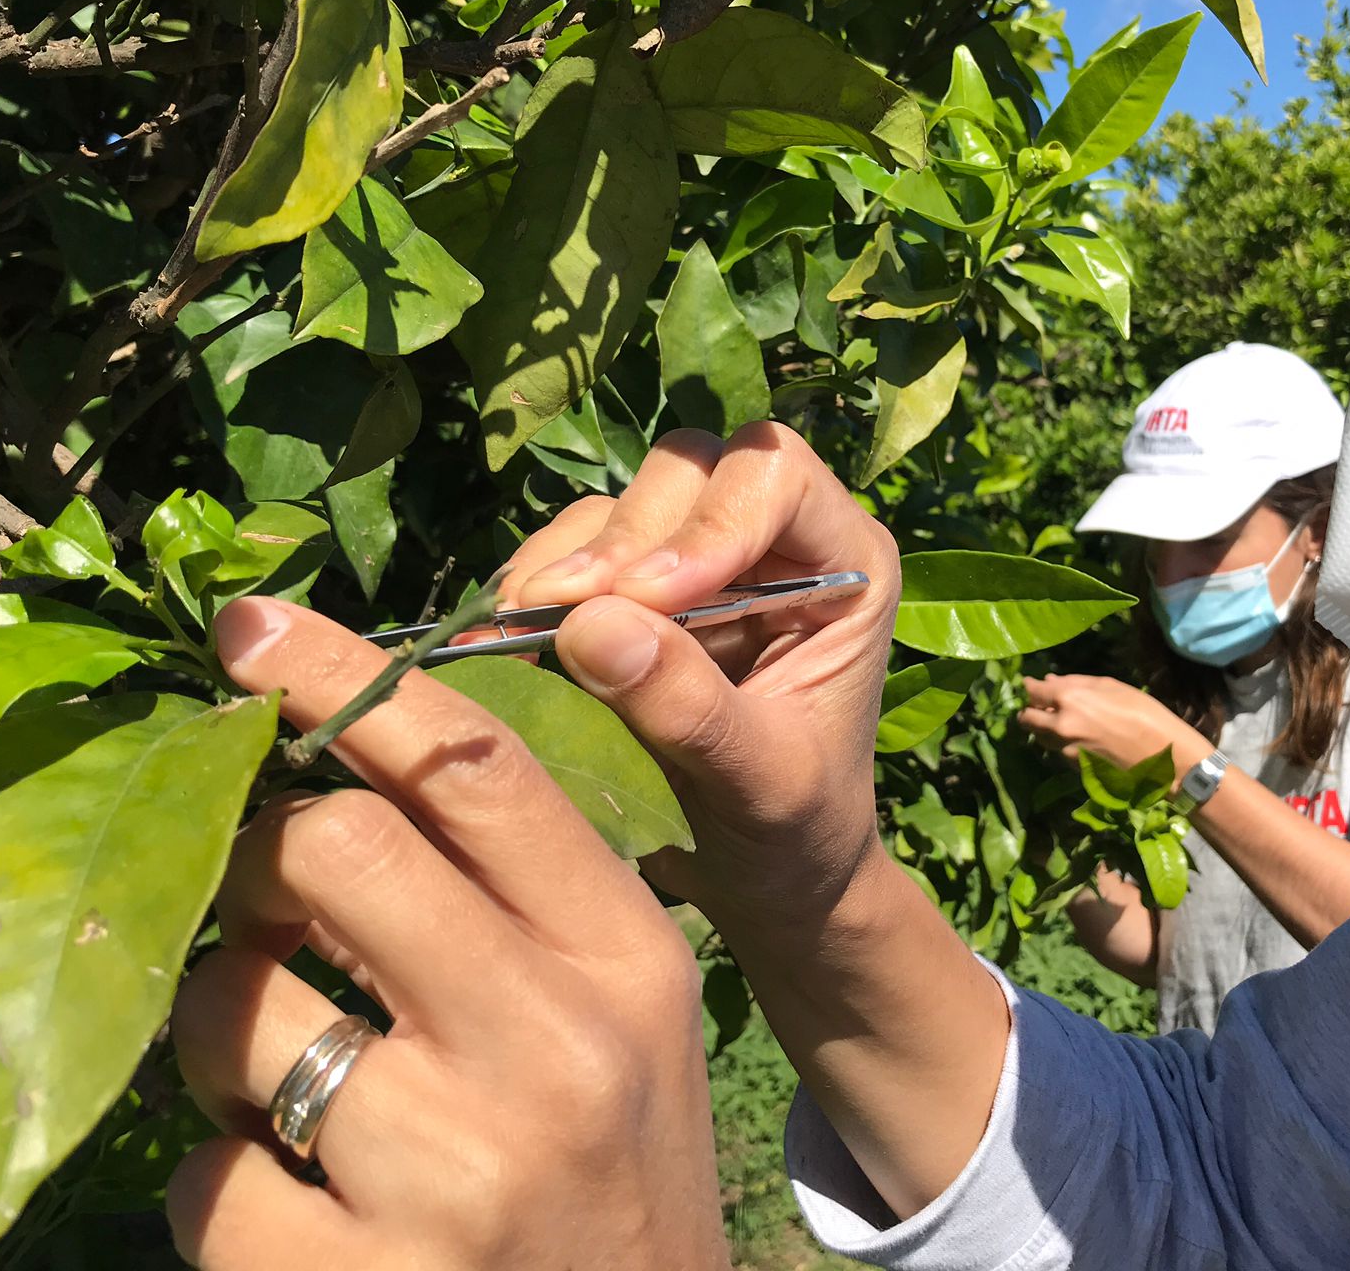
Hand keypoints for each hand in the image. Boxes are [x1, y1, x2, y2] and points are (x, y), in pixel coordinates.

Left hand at [165, 599, 726, 1270]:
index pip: (477, 767)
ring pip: (233, 1013)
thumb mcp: (621, 1014)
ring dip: (217, 1029)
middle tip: (255, 897)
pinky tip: (287, 1203)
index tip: (251, 630)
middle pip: (337, 850)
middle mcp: (553, 1044)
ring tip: (276, 1077)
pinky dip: (215, 1177)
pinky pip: (202, 1178)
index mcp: (624, 954)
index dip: (349, 679)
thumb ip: (520, 899)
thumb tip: (338, 782)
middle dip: (256, 858)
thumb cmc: (615, 1168)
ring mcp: (456, 1170)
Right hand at [495, 422, 901, 944]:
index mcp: (843, 563)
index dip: (709, 519)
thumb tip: (591, 624)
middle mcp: (773, 540)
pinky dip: (533, 588)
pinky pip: (570, 553)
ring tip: (520, 628)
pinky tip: (506, 641)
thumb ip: (692, 708)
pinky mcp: (630, 592)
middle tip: (556, 611)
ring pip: (619, 506)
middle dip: (622, 539)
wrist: (763, 880)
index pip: (775, 472)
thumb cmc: (795, 831)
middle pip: (687, 470)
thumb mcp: (763, 785)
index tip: (650, 599)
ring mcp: (695, 559)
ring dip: (565, 561)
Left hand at [1018, 673, 1209, 775]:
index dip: (1029, 687)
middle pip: (1027, 719)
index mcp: (1070, 700)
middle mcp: (1060, 726)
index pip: (1033, 692)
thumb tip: (1049, 682)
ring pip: (1040, 738)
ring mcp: (1065, 750)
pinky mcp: (1073, 768)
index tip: (1030, 684)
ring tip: (1060, 721)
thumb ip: (1077, 683)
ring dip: (1044, 728)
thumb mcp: (1114, 687)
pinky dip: (1060, 743)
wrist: (1166, 759)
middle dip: (1029, 710)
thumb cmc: (1146, 715)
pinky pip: (1057, 751)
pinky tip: (1078, 737)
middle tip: (1040, 705)